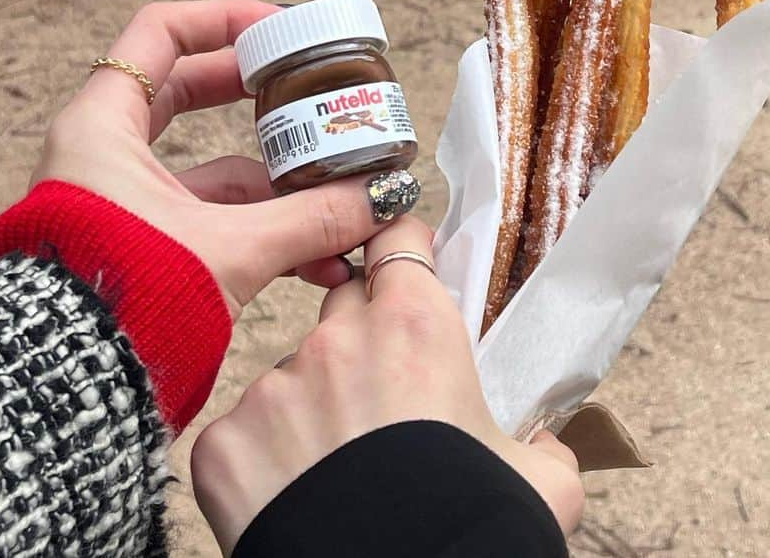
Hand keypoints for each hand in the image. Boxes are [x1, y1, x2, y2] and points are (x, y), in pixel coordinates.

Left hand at [31, 0, 419, 318]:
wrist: (69, 389)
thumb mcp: (230, 249)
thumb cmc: (125, 301)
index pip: (161, 33)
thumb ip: (312, 219)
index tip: (280, 31)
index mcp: (104, 126)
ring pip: (210, 169)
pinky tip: (319, 257)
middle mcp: (107, 155)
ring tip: (337, 195)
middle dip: (263, 101)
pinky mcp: (142, 246)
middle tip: (310, 92)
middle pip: (189, 94)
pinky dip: (262, 228)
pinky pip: (210, 218)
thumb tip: (380, 197)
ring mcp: (123, 202)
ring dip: (276, 182)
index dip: (225, 20)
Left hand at [191, 216, 584, 553]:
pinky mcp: (224, 442)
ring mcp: (273, 389)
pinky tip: (293, 495)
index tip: (406, 265)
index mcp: (415, 327)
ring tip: (338, 467)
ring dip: (313, 402)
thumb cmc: (466, 530)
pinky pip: (245, 430)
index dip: (402, 249)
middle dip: (362, 334)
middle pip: (344, 305)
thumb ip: (542, 444)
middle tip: (384, 394)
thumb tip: (545, 446)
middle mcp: (338, 341)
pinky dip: (265, 456)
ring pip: (294, 373)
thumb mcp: (539, 481)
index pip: (397, 242)